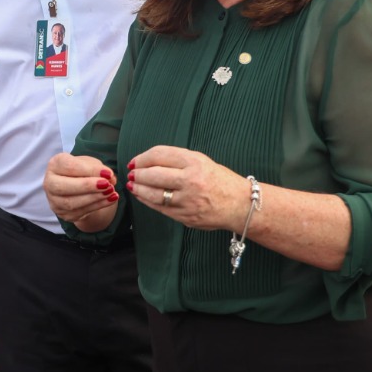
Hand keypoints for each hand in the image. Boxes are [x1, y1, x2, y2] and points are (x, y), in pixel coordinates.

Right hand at [44, 152, 118, 230]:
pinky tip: (110, 199)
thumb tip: (110, 178)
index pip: (69, 166)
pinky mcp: (64, 214)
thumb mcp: (89, 164)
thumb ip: (98, 169)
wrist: (78, 187)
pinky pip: (80, 212)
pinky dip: (98, 205)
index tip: (108, 173)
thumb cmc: (82, 171)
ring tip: (111, 192)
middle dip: (87, 186)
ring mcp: (54, 201)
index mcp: (54, 165)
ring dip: (94, 198)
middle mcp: (50, 183)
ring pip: (71, 203)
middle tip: (107, 184)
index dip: (89, 170)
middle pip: (63, 186)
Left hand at [127, 144, 246, 230]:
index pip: (159, 155)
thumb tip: (148, 161)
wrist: (239, 204)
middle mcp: (190, 180)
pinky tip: (142, 196)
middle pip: (152, 175)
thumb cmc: (220, 180)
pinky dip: (147, 201)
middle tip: (131, 174)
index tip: (135, 161)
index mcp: (194, 162)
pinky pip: (160, 208)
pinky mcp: (185, 216)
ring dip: (138, 189)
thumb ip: (176, 160)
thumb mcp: (202, 161)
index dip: (142, 158)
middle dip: (137, 174)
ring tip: (133, 185)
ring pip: (153, 194)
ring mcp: (187, 200)